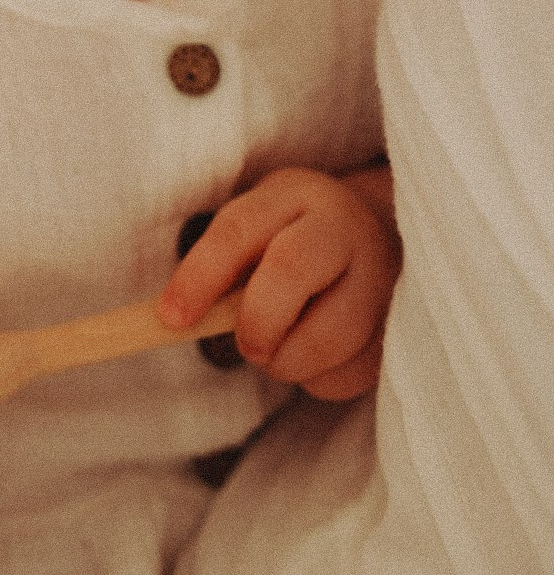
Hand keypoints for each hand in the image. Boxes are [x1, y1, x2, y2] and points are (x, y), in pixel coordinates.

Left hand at [158, 164, 401, 399]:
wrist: (382, 233)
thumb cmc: (295, 239)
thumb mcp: (259, 231)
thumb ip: (224, 268)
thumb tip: (176, 321)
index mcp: (293, 195)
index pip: (237, 231)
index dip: (199, 277)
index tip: (171, 319)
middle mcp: (341, 227)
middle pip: (289, 270)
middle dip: (256, 322)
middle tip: (248, 344)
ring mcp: (382, 274)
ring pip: (331, 333)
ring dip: (289, 361)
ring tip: (279, 354)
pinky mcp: (404, 322)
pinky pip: (355, 371)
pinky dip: (321, 379)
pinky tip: (316, 359)